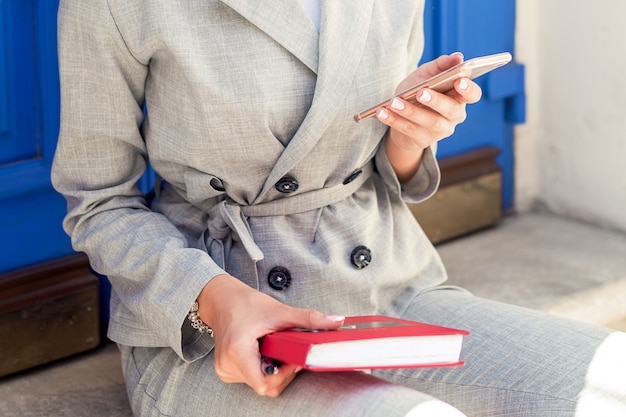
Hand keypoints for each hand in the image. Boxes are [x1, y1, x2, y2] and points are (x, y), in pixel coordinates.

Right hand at [197, 274, 344, 396]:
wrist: (221, 299)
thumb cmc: (243, 303)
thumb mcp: (278, 310)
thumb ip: (308, 319)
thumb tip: (335, 322)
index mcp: (237, 351)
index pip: (264, 383)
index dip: (284, 375)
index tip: (293, 360)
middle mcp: (228, 365)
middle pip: (265, 384)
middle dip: (282, 371)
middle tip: (286, 350)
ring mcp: (225, 370)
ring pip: (260, 383)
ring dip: (273, 368)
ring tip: (272, 346)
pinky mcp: (227, 371)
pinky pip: (252, 378)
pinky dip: (263, 367)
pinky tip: (263, 350)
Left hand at [378, 53, 482, 182]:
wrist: (401, 114)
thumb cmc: (418, 90)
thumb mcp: (427, 75)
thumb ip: (441, 65)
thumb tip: (458, 57)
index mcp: (460, 97)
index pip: (473, 95)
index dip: (468, 89)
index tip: (458, 81)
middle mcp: (454, 116)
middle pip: (451, 110)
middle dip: (436, 101)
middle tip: (420, 92)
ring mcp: (440, 130)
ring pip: (428, 122)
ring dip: (410, 111)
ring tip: (394, 102)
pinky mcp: (423, 140)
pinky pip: (408, 130)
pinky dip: (394, 120)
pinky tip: (382, 112)